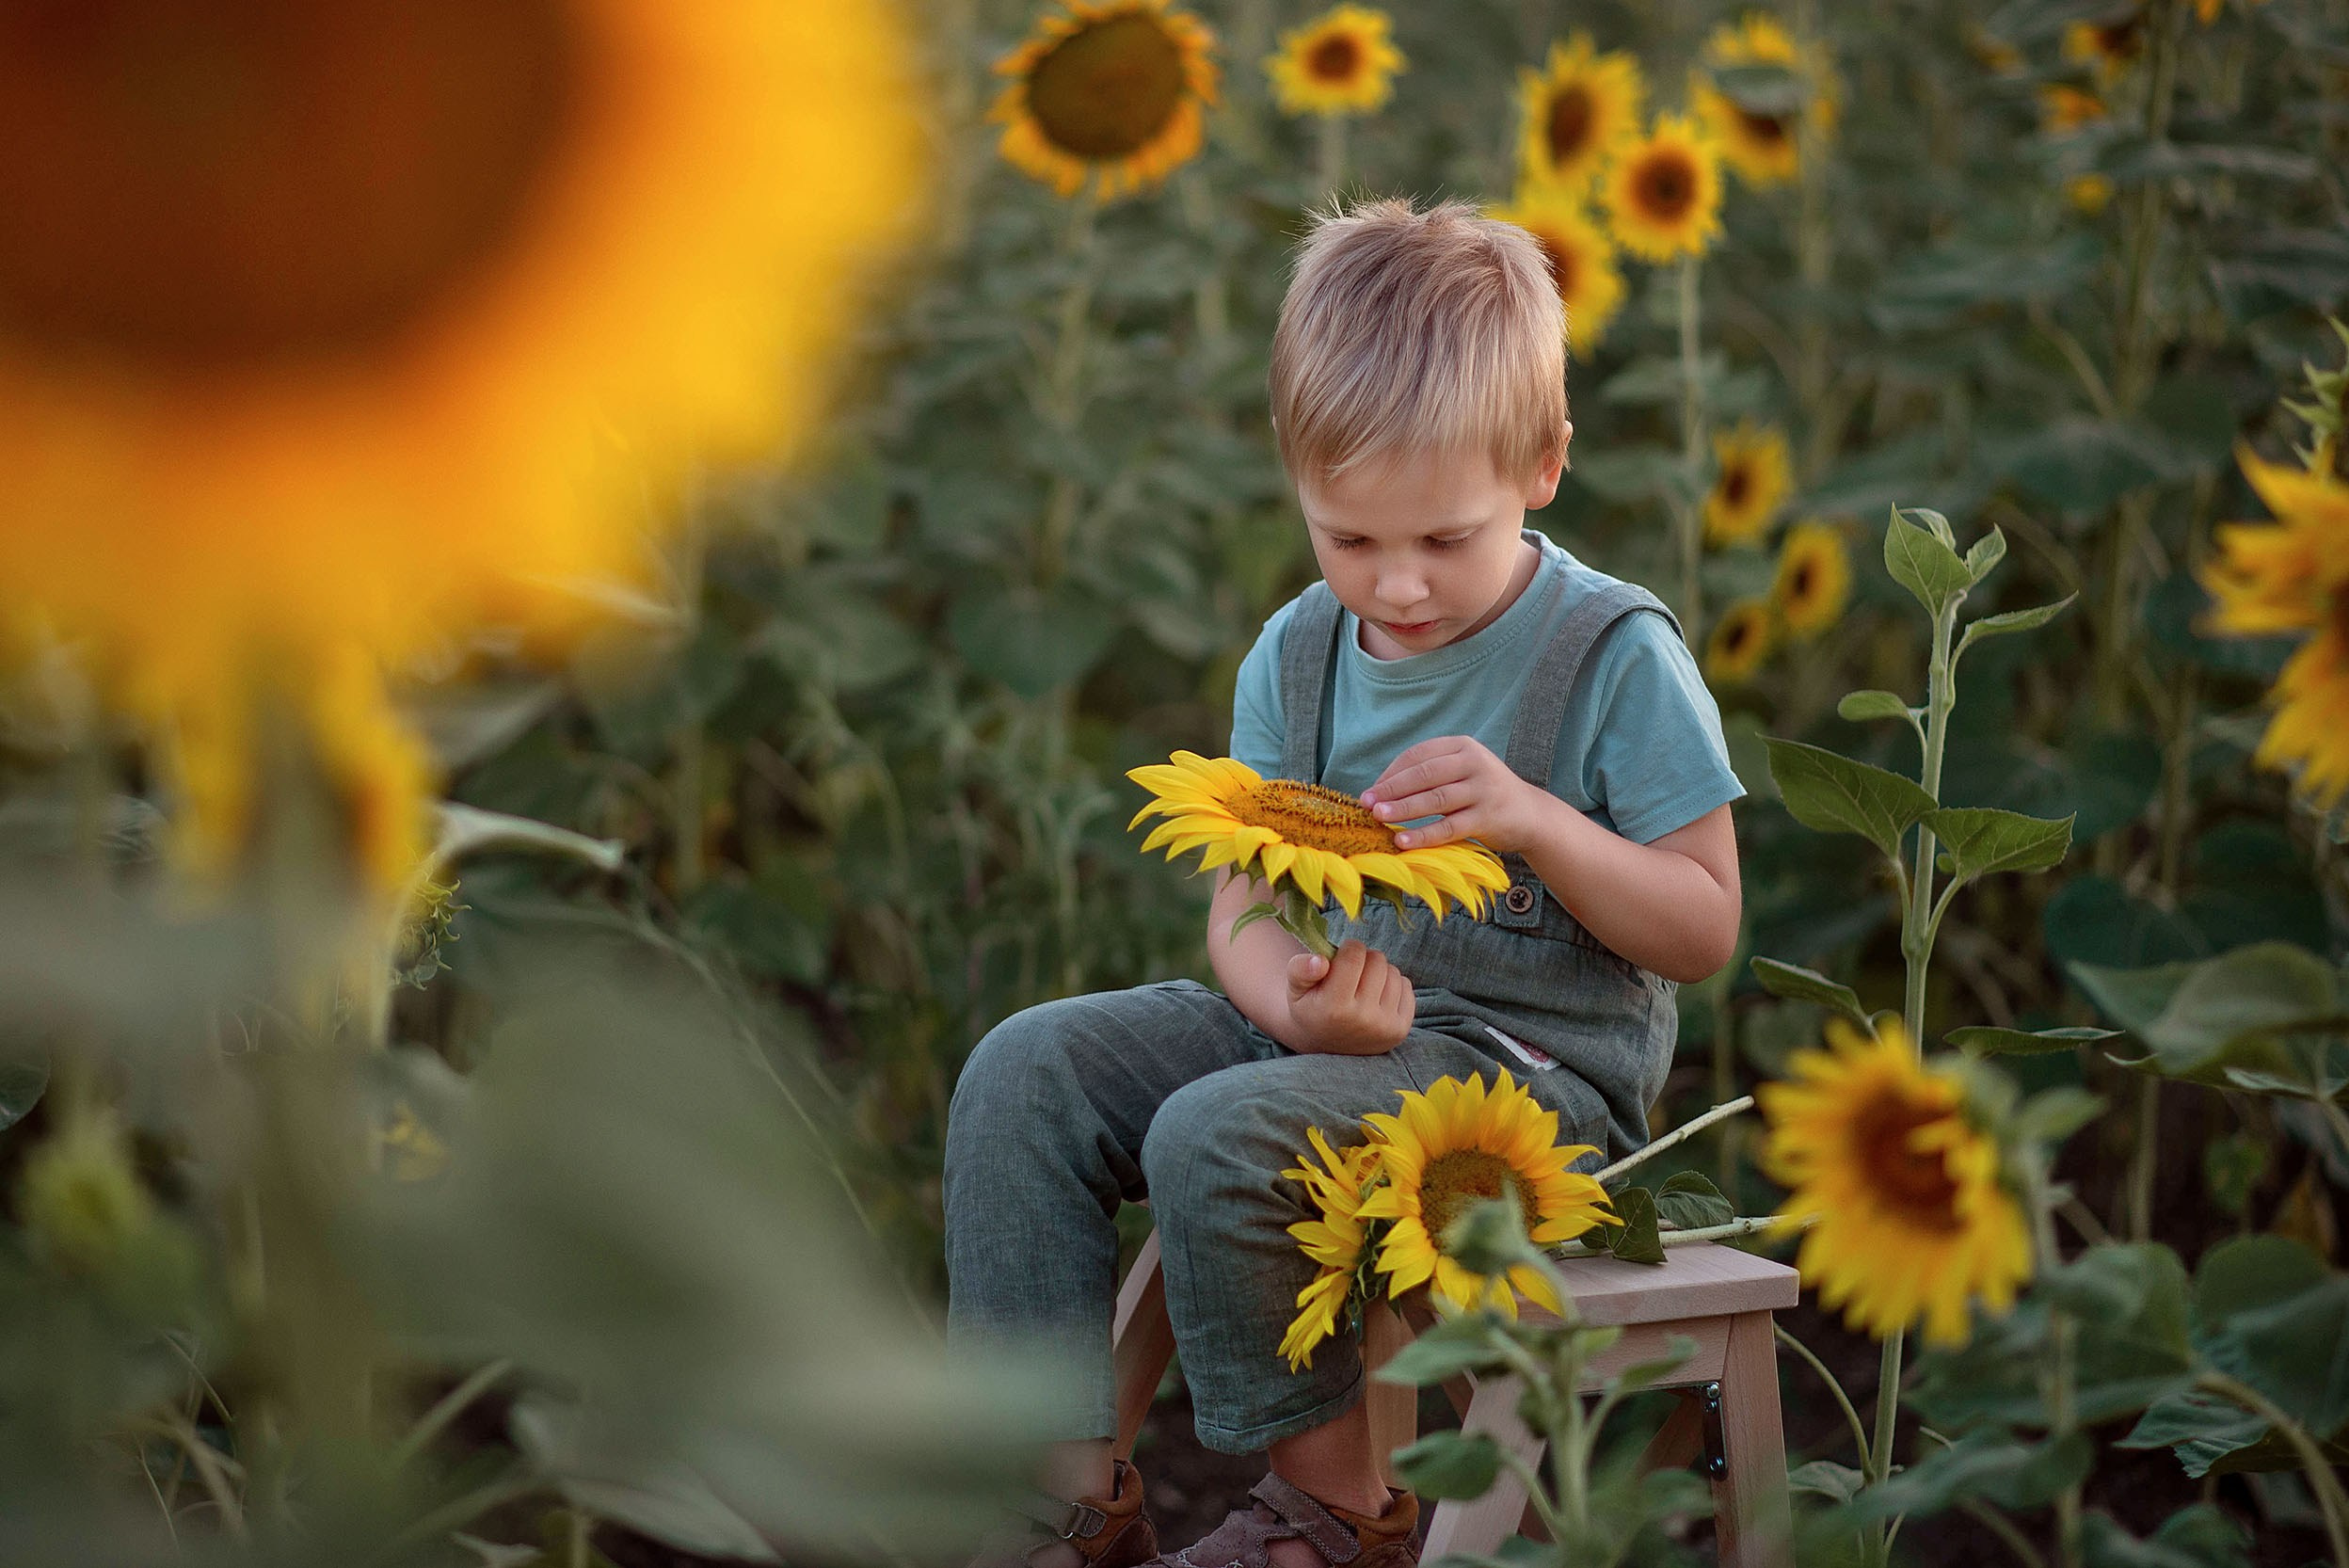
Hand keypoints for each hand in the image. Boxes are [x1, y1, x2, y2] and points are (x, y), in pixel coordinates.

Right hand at [1285, 940, 1413, 1055]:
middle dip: (1364, 960)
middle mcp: (1363, 1019)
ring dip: (1379, 972)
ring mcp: (1385, 1026)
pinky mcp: (1401, 1029)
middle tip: (1351, 975)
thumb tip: (1320, 960)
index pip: (1354, 955)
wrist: (1327, 1047)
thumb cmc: (1311, 1008)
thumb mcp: (1295, 989)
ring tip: (1362, 987)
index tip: (1341, 957)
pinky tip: (1376, 998)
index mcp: (1334, 1008)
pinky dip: (1392, 986)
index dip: (1348, 948)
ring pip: (1393, 972)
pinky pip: (1406, 986)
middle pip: (1377, 960)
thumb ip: (1299, 970)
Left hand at [1361, 736, 1541, 853]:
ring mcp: (1483, 790)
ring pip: (1435, 799)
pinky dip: (1424, 835)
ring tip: (1379, 817)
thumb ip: (1430, 774)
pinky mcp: (1488, 817)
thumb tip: (1380, 790)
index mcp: (1463, 746)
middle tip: (1367, 804)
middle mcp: (1474, 763)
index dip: (1391, 773)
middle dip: (1392, 789)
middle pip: (1424, 774)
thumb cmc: (1483, 793)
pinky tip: (1403, 841)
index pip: (1419, 755)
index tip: (1371, 791)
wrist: (1530, 814)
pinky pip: (1449, 827)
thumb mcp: (1461, 772)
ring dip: (1403, 809)